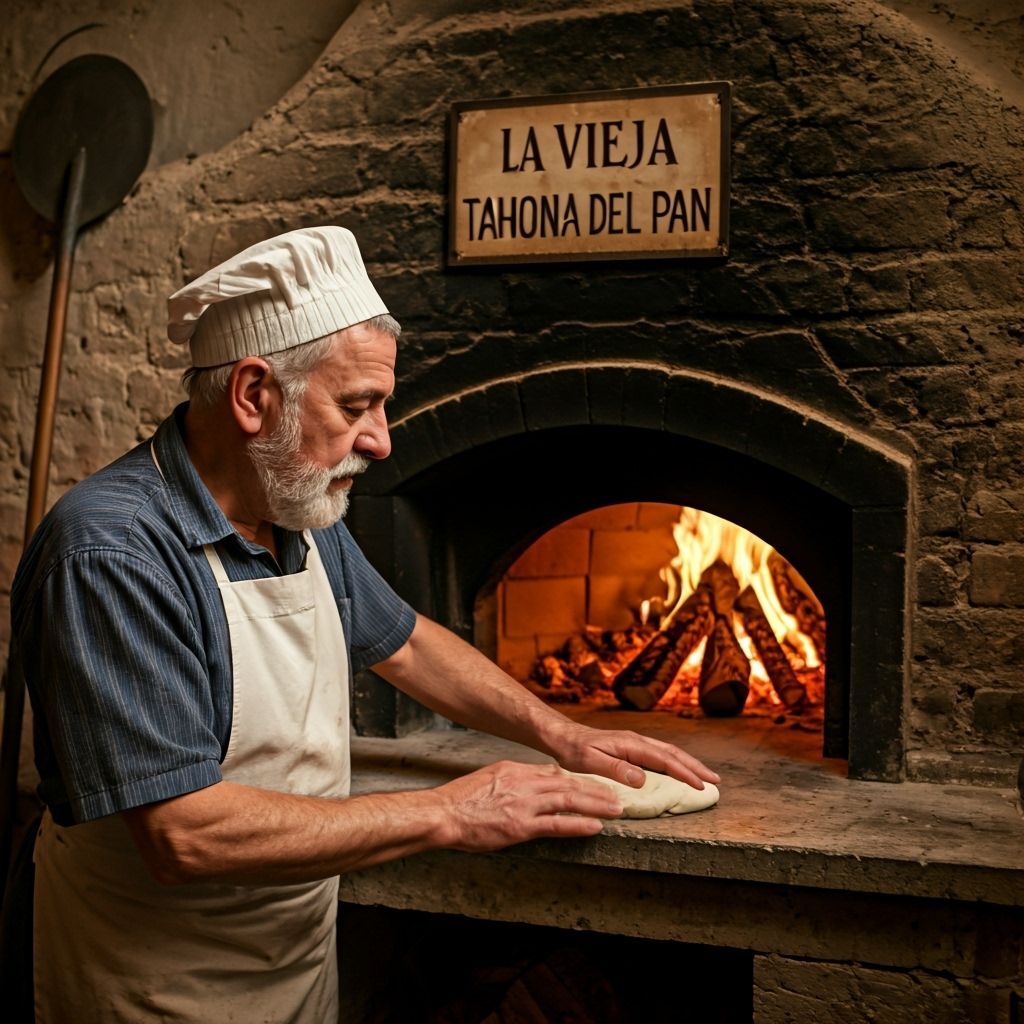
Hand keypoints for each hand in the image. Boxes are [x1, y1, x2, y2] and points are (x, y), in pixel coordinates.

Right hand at [434, 760, 625, 851]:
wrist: (443, 813)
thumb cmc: (461, 800)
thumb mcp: (490, 777)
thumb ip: (512, 779)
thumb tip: (530, 782)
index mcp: (515, 769)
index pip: (554, 772)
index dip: (577, 779)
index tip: (595, 783)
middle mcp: (524, 782)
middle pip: (568, 783)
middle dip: (595, 789)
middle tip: (617, 794)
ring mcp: (523, 804)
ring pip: (568, 800)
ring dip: (595, 804)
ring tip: (615, 809)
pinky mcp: (520, 826)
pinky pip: (556, 824)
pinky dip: (578, 824)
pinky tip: (595, 826)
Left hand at [547, 722, 719, 790]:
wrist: (562, 736)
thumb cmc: (573, 750)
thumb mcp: (590, 762)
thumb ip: (616, 770)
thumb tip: (643, 779)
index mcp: (630, 744)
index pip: (664, 760)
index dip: (685, 773)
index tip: (701, 786)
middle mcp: (636, 741)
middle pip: (673, 753)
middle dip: (696, 767)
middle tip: (716, 781)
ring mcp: (634, 743)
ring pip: (668, 753)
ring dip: (688, 764)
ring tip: (705, 776)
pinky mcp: (630, 748)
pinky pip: (659, 755)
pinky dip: (675, 763)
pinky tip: (678, 771)